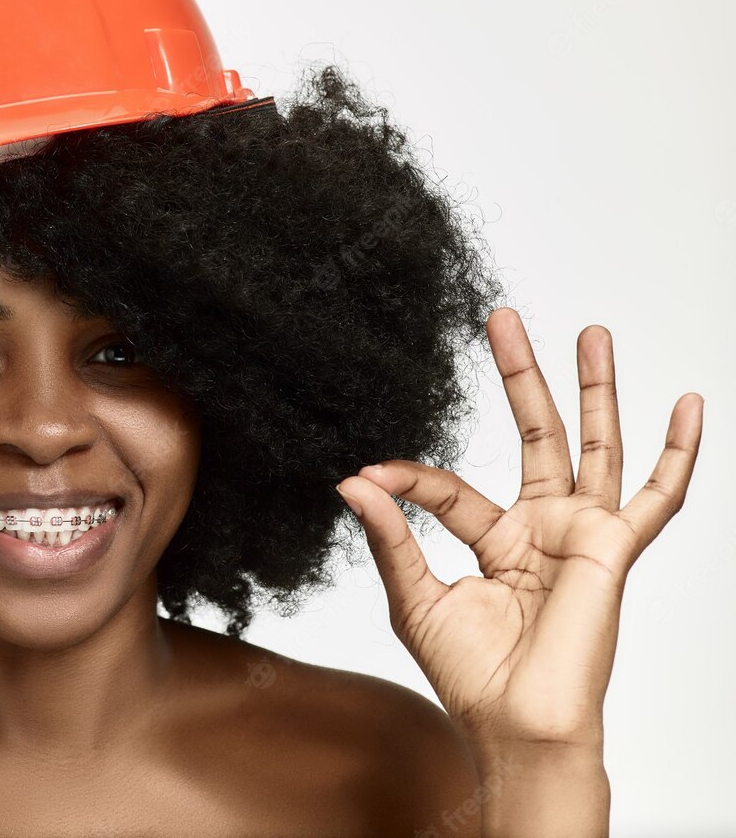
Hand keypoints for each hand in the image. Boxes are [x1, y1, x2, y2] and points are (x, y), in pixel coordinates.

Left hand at [335, 306, 702, 751]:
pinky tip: (689, 404)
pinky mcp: (614, 549)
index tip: (369, 474)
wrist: (514, 722)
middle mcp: (543, 529)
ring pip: (595, 446)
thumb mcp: (414, 595)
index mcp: (496, 540)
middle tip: (500, 318)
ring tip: (592, 332)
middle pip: (536, 435)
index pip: (450, 487)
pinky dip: (678, 452)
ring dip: (594, 389)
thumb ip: (390, 535)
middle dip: (520, 376)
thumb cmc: (468, 673)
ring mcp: (583, 535)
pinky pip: (659, 497)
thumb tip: (351, 481)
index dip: (409, 478)